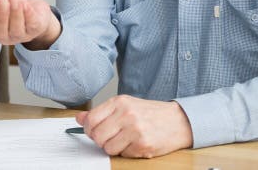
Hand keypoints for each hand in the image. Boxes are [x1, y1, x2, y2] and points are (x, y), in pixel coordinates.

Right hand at [0, 0, 60, 48]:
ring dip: (15, 13)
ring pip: (16, 29)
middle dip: (2, 15)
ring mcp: (19, 35)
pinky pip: (31, 25)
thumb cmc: (6, 2)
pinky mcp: (34, 30)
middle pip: (0, 30)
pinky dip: (28, 14)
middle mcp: (3, 35)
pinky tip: (26, 5)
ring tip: (15, 0)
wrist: (28, 3)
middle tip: (3, 1)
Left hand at [75, 95, 192, 157]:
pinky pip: (123, 155)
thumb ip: (102, 112)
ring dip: (114, 148)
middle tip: (111, 137)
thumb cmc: (150, 113)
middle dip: (100, 140)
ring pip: (108, 148)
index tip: (93, 131)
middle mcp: (126, 114)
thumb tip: (79, 118)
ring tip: (125, 140)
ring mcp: (135, 130)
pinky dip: (127, 152)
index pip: (91, 119)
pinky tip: (136, 144)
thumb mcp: (125, 105)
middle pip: (97, 136)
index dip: (89, 129)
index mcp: (119, 102)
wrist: (178, 120)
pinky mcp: (143, 145)